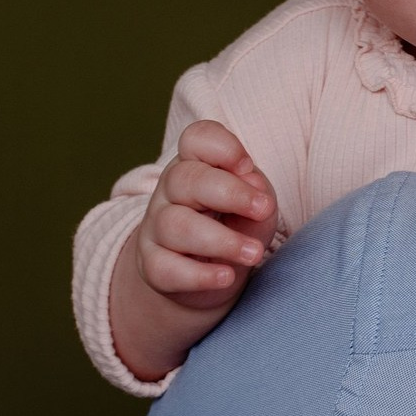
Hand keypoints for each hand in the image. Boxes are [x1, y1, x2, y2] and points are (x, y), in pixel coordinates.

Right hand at [134, 119, 277, 311]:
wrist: (213, 271)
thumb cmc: (237, 222)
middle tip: (264, 210)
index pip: (196, 138)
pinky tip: (226, 276)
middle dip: (229, 193)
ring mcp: (157, 228)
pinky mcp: (152, 266)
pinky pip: (167, 268)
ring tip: (254, 253)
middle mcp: (170, 190)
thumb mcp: (255, 201)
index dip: (222, 147)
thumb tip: (253, 188)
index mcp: (196, 163)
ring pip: (176, 226)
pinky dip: (199, 275)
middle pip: (184, 179)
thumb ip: (256, 190)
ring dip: (222, 240)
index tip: (247, 166)